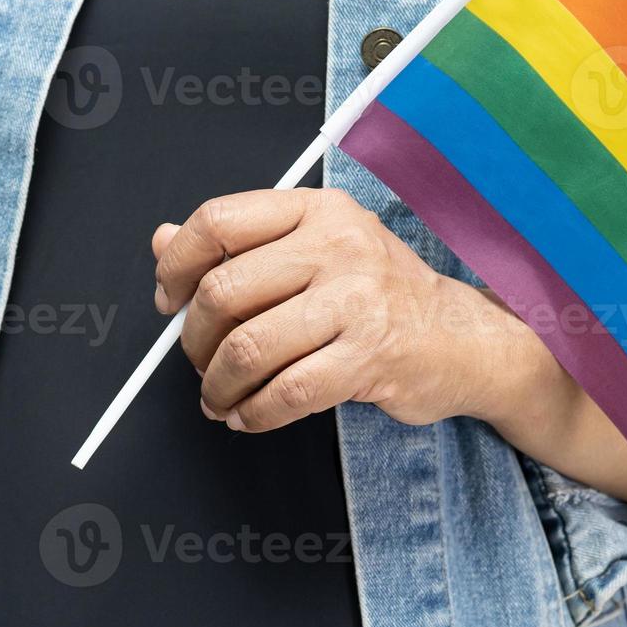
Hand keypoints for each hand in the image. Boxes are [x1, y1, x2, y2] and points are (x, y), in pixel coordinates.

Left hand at [154, 188, 516, 429]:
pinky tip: (249, 415)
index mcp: (317, 210)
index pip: (220, 220)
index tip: (170, 300)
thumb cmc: (380, 296)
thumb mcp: (313, 251)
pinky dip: (253, 413)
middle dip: (196, 341)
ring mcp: (357, 300)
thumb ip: (239, 245)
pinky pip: (285, 392)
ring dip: (219, 386)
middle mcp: (337, 245)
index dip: (177, 264)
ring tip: (220, 398)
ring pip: (247, 348)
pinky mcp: (369, 356)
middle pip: (224, 290)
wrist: (465, 339)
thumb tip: (161, 240)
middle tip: (201, 363)